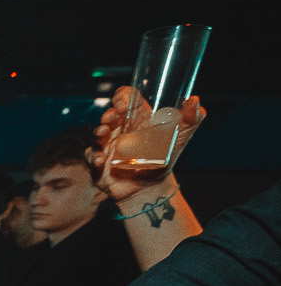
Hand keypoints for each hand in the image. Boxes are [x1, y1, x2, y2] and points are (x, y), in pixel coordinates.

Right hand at [89, 87, 205, 202]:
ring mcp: (108, 145)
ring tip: (103, 133)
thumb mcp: (180, 137)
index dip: (122, 97)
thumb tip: (196, 100)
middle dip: (108, 113)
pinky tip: (101, 161)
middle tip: (112, 117)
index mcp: (136, 118)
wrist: (151, 188)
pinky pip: (90, 157)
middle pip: (109, 114)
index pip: (125, 99)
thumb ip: (191, 118)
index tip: (123, 103)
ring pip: (97, 132)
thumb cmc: (164, 159)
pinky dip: (93, 157)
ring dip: (98, 130)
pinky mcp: (100, 163)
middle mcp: (120, 129)